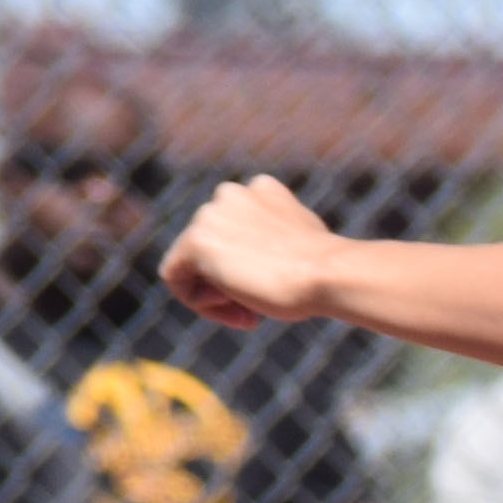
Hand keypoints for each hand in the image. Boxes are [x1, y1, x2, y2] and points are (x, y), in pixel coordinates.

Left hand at [160, 176, 344, 329]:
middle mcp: (230, 193)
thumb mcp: (303, 247)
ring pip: (191, 264)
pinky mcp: (196, 241)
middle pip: (211, 247)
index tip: (272, 290)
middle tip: (255, 311)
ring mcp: (210, 215)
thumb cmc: (326, 272)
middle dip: (229, 283)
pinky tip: (230, 307)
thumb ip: (275, 242)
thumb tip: (264, 259)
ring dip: (216, 294)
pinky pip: (174, 276)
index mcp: (261, 190)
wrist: (328, 275)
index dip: (249, 266)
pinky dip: (196, 300)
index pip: (235, 230)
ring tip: (248, 312)